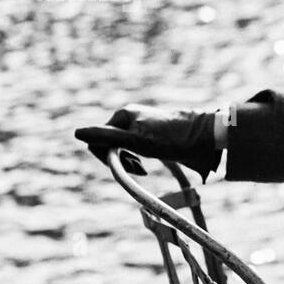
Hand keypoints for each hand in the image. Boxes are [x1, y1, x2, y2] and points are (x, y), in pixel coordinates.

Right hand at [75, 104, 222, 180]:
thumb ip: (108, 138)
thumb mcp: (138, 141)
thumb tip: (76, 132)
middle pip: (108, 144)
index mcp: (123, 114)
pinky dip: (136, 160)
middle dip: (118, 160)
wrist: (206, 136)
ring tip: (143, 169)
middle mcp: (130, 117)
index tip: (127, 167)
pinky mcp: (152, 135)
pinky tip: (146, 166)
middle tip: (139, 169)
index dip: (108, 157)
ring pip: (121, 148)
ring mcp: (141, 125)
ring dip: (127, 162)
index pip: (97, 139)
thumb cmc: (173, 138)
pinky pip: (133, 149)